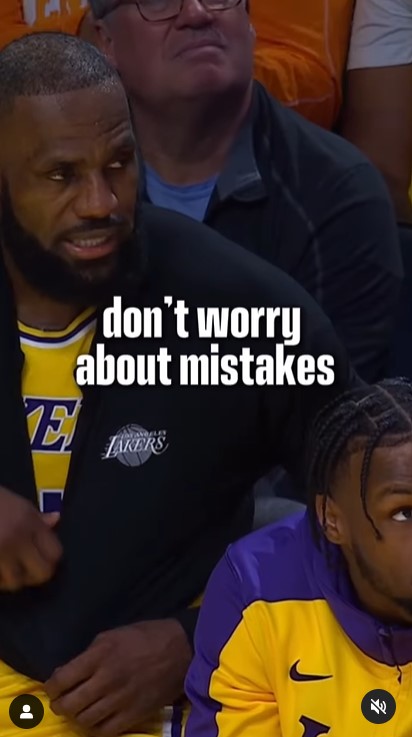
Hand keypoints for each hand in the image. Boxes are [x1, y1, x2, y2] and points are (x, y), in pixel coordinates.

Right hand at [0, 485, 61, 590]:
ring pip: (15, 582)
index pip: (55, 552)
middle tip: (25, 570)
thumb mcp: (17, 503)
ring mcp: (0, 554)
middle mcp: (17, 540)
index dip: (51, 559)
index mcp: (29, 522)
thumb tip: (56, 520)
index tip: (42, 558)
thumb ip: (36, 517)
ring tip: (5, 569)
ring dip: (11, 579)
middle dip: (35, 575)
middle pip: (41, 573)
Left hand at [45, 619, 191, 736]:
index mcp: (100, 655)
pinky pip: (105, 731)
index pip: (62, 679)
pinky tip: (97, 719)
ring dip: (77, 716)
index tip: (52, 687)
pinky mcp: (134, 715)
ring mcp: (120, 700)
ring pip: (84, 720)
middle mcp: (106, 679)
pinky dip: (96, 727)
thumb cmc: (145, 636)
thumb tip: (67, 672)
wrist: (181, 649)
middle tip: (62, 701)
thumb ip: (89, 654)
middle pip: (70, 704)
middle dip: (60, 704)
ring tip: (79, 710)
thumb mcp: (112, 635)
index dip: (51, 687)